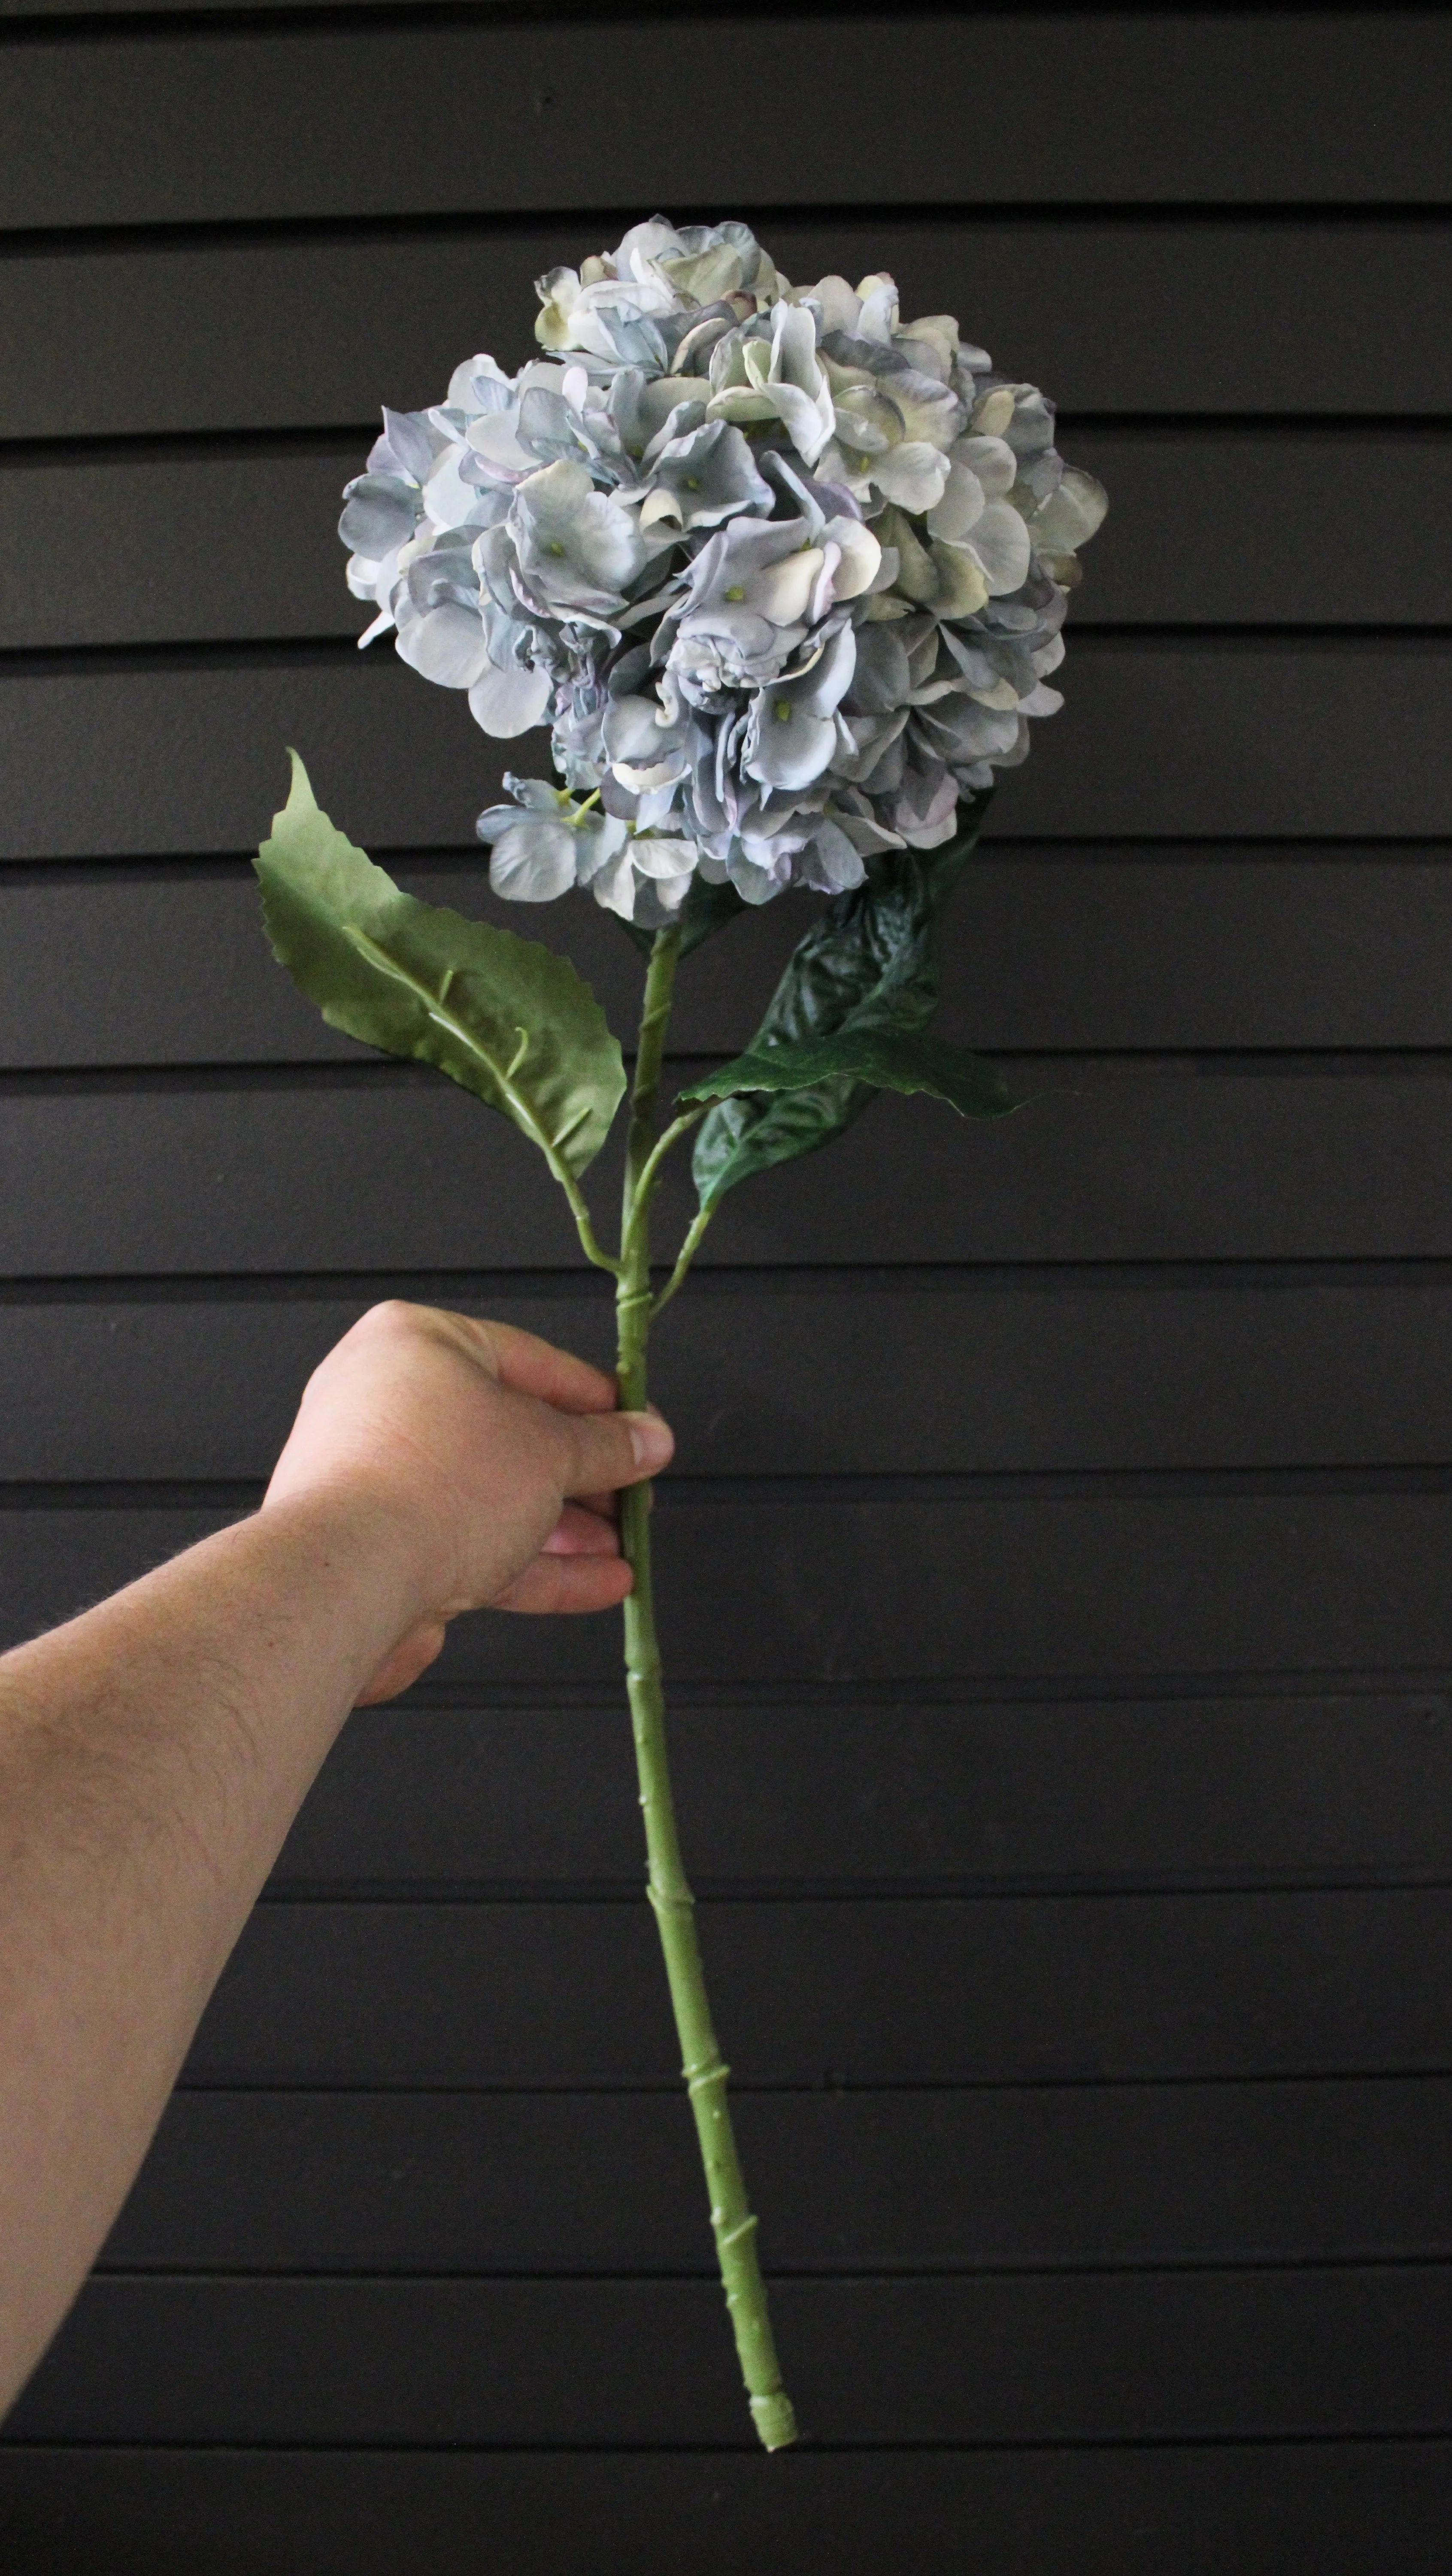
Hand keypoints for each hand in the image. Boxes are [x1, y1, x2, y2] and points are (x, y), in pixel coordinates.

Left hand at [261, 1301, 672, 1701]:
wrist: (343, 1582)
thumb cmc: (427, 1487)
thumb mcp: (548, 1450)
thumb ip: (605, 1445)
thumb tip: (647, 1439)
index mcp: (415, 1345)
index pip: (528, 1360)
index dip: (596, 1399)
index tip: (639, 1426)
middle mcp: (387, 1404)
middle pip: (510, 1435)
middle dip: (582, 1474)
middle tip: (633, 1492)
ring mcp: (381, 1480)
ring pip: (492, 1499)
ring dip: (566, 1528)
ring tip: (622, 1547)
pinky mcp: (383, 1547)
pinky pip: (472, 1546)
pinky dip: (535, 1565)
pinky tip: (596, 1582)